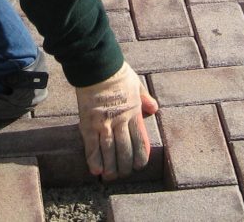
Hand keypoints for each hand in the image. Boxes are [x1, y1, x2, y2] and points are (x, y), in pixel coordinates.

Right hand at [74, 62, 158, 179]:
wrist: (98, 66)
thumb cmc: (117, 73)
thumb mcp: (137, 84)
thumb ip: (145, 98)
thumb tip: (154, 108)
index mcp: (134, 113)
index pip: (140, 141)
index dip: (140, 156)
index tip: (139, 166)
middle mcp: (120, 122)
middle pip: (125, 150)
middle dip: (125, 166)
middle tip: (123, 174)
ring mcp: (103, 124)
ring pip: (109, 152)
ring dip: (110, 167)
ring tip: (110, 177)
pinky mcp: (88, 123)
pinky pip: (91, 145)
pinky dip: (94, 159)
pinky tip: (96, 170)